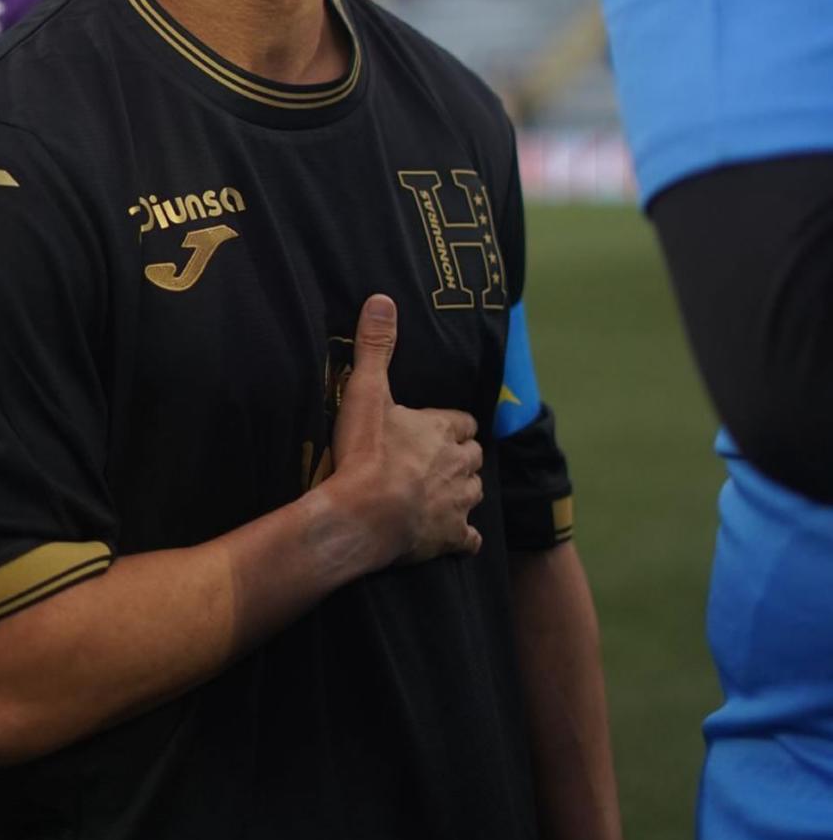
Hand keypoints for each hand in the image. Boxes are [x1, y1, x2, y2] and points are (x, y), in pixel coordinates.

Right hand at [330, 293, 483, 567]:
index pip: (464, 422)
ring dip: (464, 490)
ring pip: (475, 492)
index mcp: (442, 429)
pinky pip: (468, 540)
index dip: (454, 424)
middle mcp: (458, 464)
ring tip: (446, 491)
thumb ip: (376, 346)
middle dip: (463, 456)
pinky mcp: (450, 538)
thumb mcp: (367, 391)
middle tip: (442, 457)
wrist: (363, 514)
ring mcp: (457, 503)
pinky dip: (463, 538)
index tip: (442, 426)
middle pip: (474, 456)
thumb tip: (382, 299)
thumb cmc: (366, 452)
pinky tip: (454, 538)